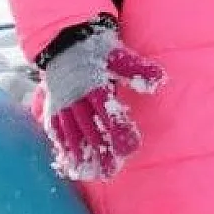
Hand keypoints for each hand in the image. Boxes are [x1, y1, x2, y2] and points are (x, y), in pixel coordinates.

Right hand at [38, 22, 165, 180]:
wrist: (65, 40)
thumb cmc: (97, 50)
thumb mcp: (119, 56)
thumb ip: (137, 69)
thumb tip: (159, 79)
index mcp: (94, 85)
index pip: (107, 112)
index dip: (118, 130)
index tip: (129, 149)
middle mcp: (76, 98)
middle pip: (89, 127)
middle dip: (100, 150)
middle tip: (111, 171)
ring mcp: (62, 104)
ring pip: (71, 132)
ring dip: (80, 154)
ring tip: (89, 173)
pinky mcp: (53, 107)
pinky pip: (55, 129)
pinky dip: (61, 147)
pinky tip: (68, 163)